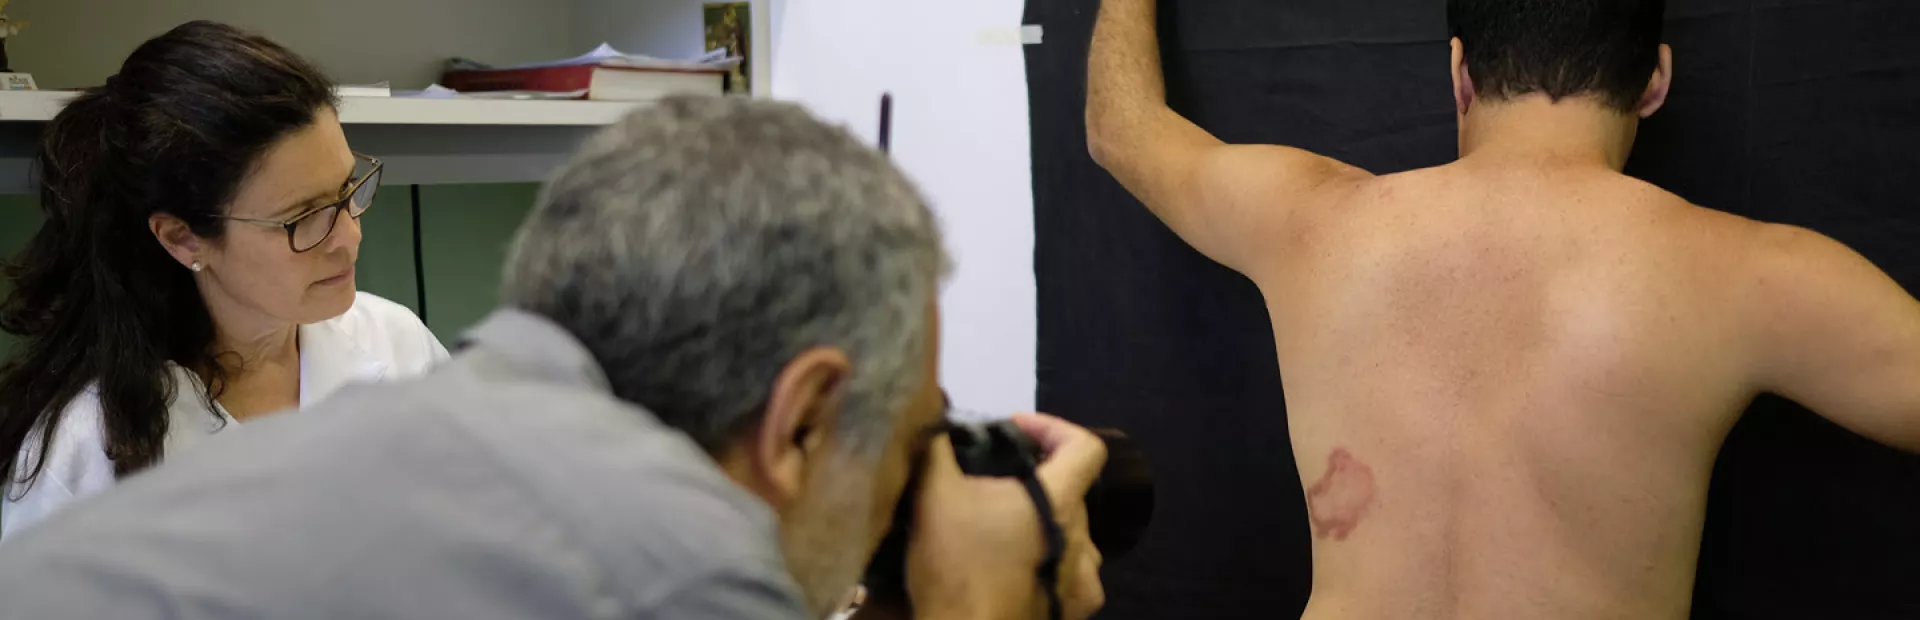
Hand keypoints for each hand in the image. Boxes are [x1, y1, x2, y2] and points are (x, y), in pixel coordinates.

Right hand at [904, 413, 1108, 619]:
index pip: (1085, 446)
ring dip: (1043, 521)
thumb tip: (936, 413)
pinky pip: (1071, 572)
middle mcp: (1083, 538)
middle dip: (1035, 478)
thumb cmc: (956, 567)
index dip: (1052, 427)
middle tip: (992, 479)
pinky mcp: (1074, 610)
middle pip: (1071, 490)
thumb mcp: (934, 496)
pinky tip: (1017, 566)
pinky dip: (1048, 560)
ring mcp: (1084, 579)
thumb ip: (938, 446)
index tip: (1016, 430)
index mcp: (1060, 502)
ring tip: (1003, 525)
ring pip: (1072, 534)